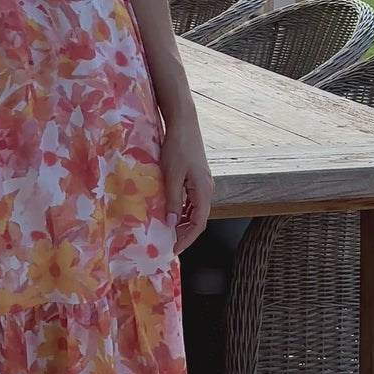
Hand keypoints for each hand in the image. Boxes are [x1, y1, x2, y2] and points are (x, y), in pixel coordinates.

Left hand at [160, 109, 213, 254]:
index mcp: (204, 191)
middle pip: (198, 219)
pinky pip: (191, 201)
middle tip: (167, 244)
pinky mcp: (196, 178)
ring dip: (182, 222)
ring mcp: (202, 184)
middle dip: (184, 234)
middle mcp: (207, 190)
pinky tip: (169, 212)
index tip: (173, 250)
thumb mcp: (171, 175)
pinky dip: (181, 210)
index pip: (199, 224)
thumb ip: (172, 200)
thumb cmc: (177, 147)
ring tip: (166, 231)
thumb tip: (170, 223)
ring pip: (194, 211)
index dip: (186, 239)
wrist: (184, 123)